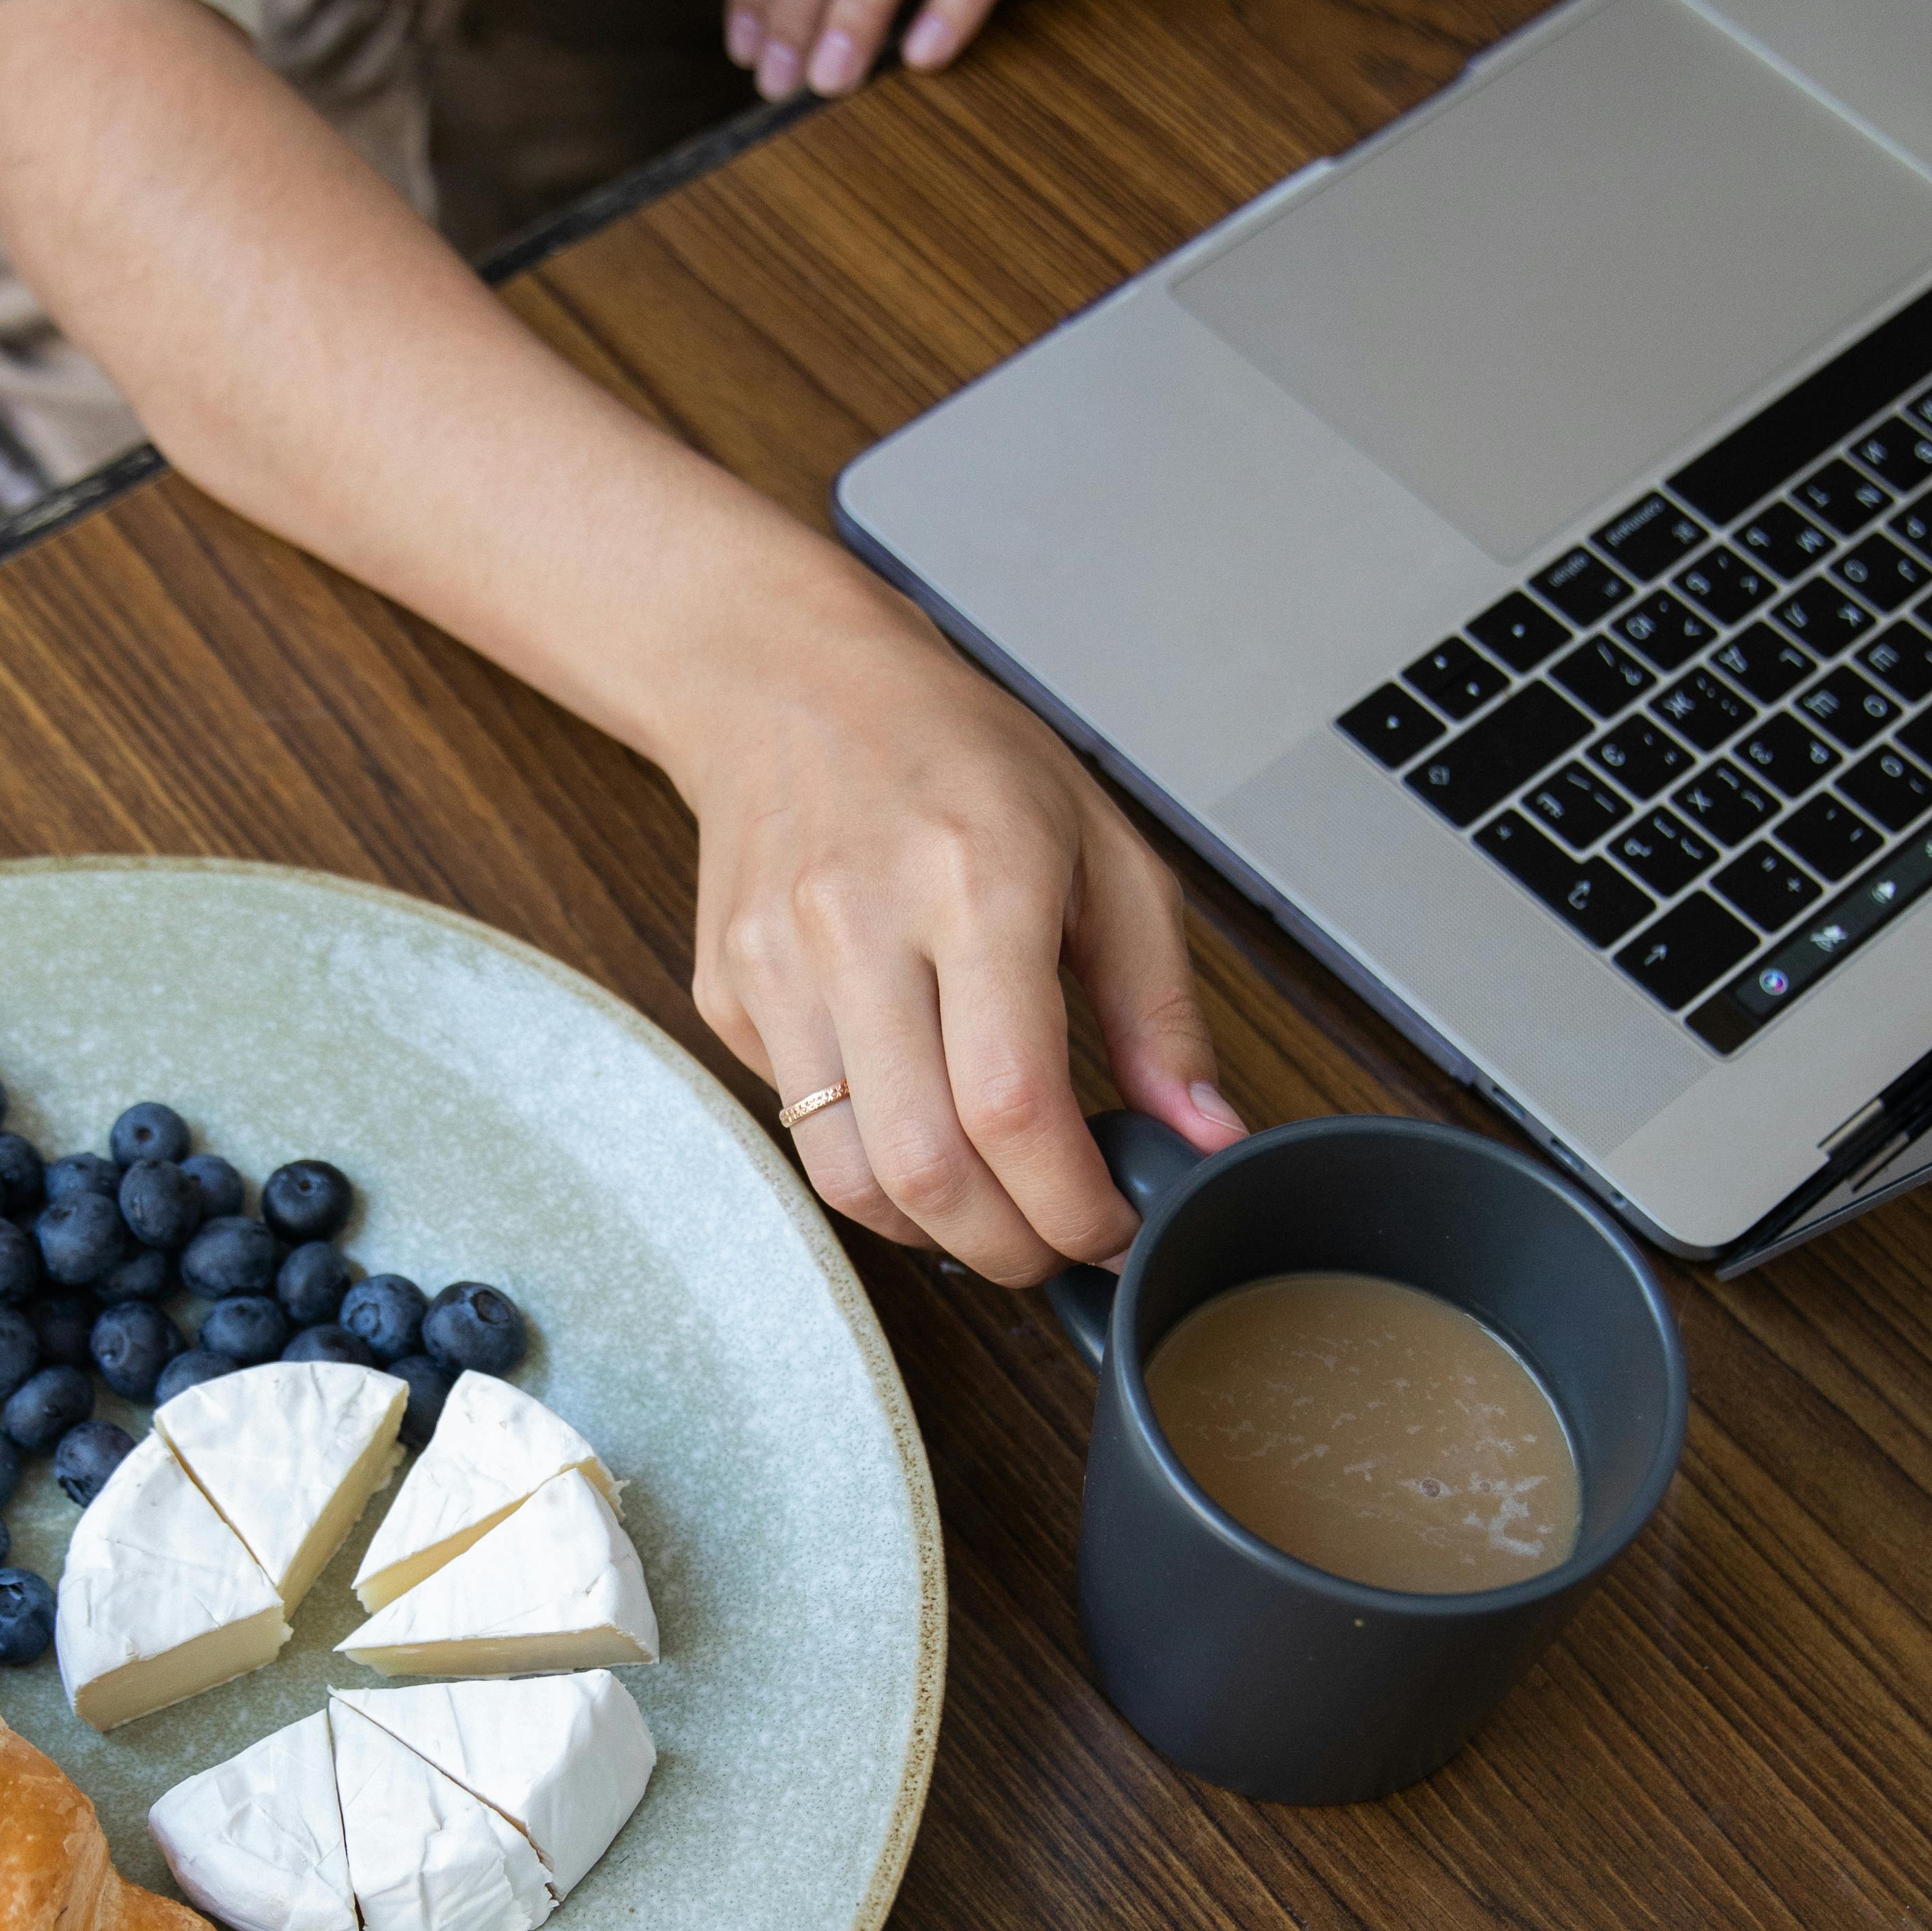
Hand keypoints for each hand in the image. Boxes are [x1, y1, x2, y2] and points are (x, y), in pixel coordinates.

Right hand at [667, 574, 1242, 1279]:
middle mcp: (859, 925)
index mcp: (975, 878)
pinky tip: (920, 1126)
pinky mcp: (727, 995)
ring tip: (994, 1210)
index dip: (1071, 1203)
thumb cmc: (955, 755)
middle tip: (1058, 1243)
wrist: (788, 684)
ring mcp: (776, 966)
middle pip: (926, 1167)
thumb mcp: (1102, 850)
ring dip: (934, 1231)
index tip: (1113, 1228)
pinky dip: (871, 1165)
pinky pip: (800, 1129)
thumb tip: (1204, 1135)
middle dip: (1009, 1246)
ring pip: (847, 1176)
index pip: (1015, 1102)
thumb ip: (1160, 1005)